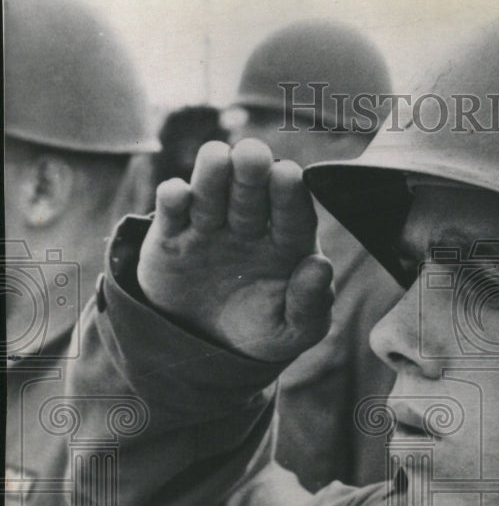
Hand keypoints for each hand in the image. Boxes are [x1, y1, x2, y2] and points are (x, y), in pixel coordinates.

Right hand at [136, 139, 333, 361]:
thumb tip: (321, 266)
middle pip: (251, 195)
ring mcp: (209, 228)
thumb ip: (310, 302)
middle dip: (252, 174)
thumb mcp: (293, 331)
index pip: (293, 215)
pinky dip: (172, 200)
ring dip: (213, 175)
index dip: (290, 195)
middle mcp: (250, 228)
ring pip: (211, 194)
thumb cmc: (263, 332)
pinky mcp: (171, 237)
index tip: (289, 175)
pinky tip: (178, 194)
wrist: (208, 350)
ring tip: (217, 158)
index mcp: (288, 245)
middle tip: (252, 155)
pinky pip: (171, 213)